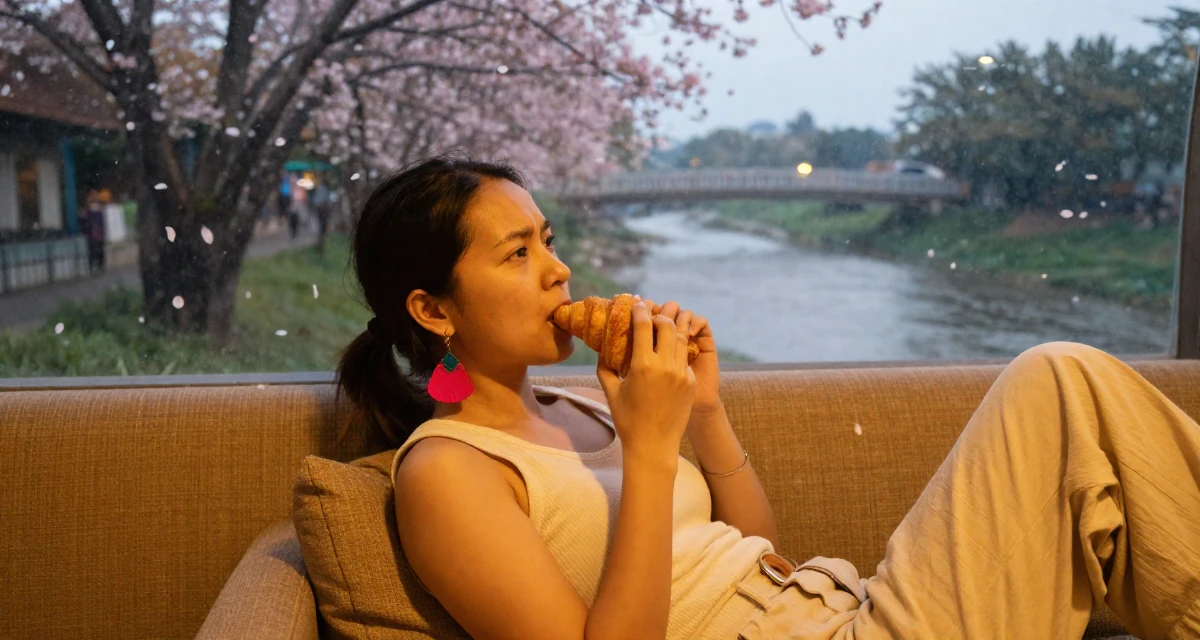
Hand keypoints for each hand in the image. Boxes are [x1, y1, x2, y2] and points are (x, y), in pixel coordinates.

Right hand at [595, 298, 695, 464]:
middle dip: (659, 315)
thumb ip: (605, 367)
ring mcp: (682, 373)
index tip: (637, 302)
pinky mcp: (691, 381)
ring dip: (671, 329)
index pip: (644, 326)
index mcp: (643, 366)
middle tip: (651, 314)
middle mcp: (666, 366)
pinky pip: (685, 357)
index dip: (640, 310)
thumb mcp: (611, 392)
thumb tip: (603, 348)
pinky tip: (670, 349)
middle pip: (667, 326)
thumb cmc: (627, 420)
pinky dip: (677, 349)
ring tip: (663, 326)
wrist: (654, 445)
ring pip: (680, 339)